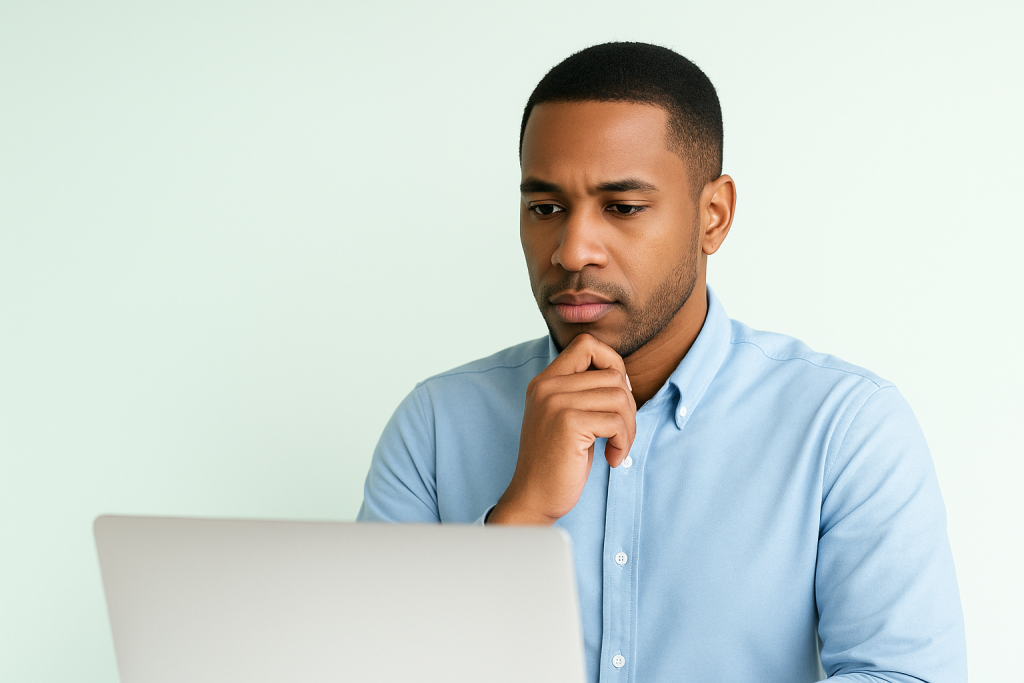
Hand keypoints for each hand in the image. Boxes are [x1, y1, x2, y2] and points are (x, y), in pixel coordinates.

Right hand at [488, 333, 636, 524]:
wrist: (533, 498)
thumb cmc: (556, 463)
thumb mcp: (565, 418)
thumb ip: (583, 392)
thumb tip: (623, 376)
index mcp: (545, 381)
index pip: (587, 344)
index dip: (612, 364)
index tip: (616, 398)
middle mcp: (547, 386)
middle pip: (612, 373)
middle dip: (628, 405)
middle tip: (620, 433)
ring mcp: (556, 403)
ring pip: (619, 396)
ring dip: (629, 427)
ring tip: (617, 447)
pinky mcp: (568, 423)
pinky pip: (616, 421)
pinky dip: (623, 442)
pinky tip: (612, 458)